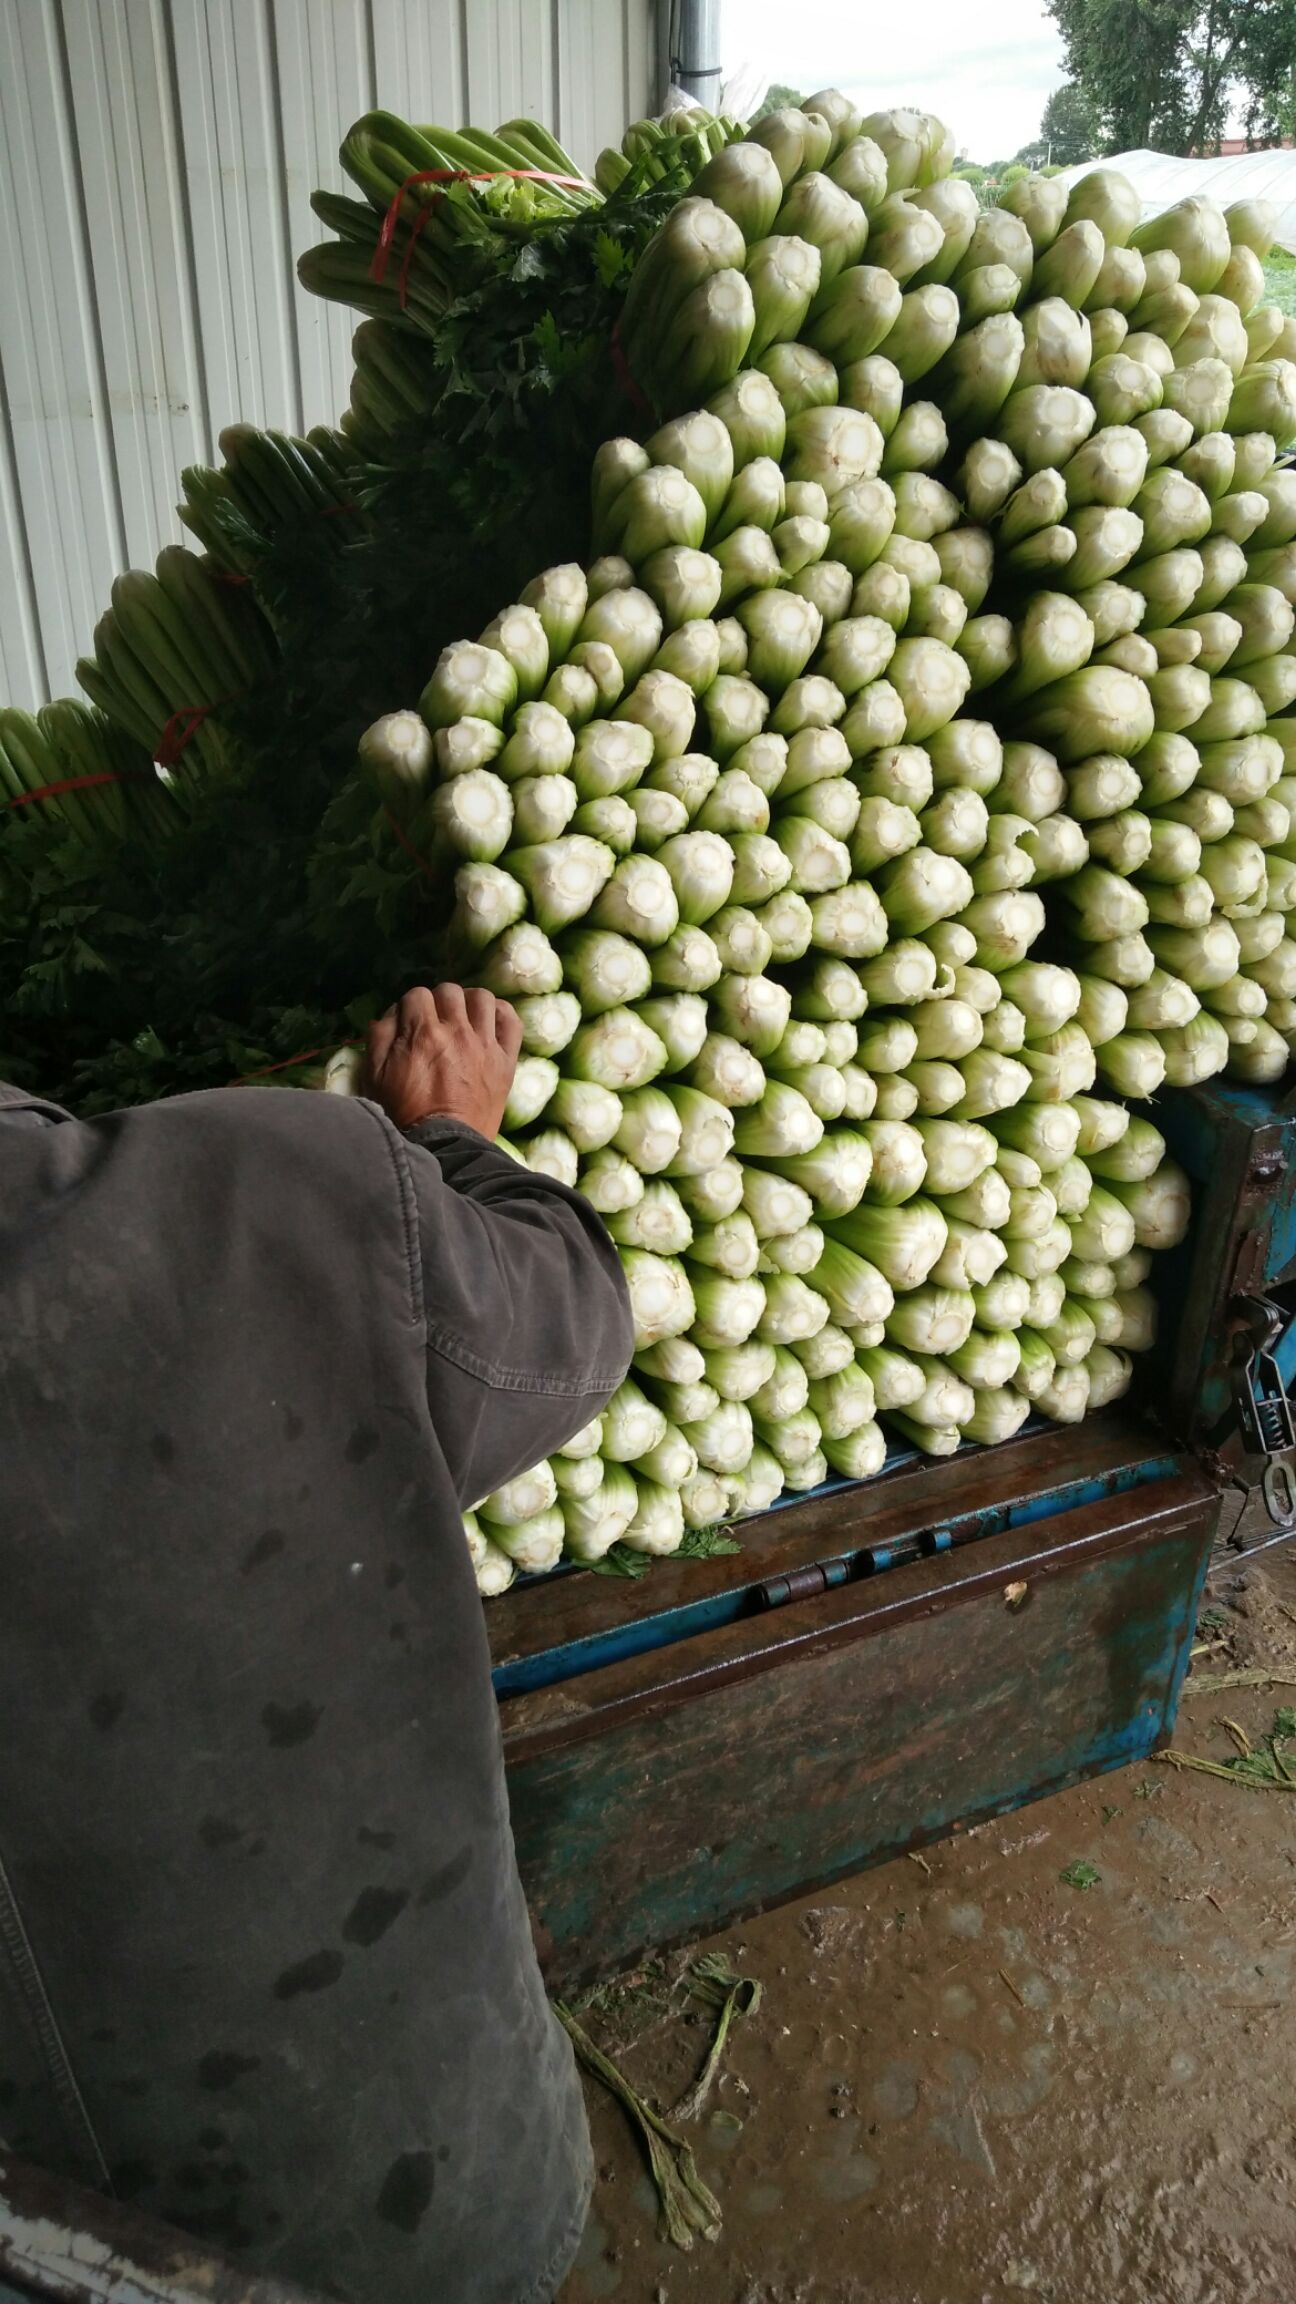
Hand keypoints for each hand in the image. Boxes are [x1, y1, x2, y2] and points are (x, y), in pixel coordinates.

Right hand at [365, 985, 521, 1137]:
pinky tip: (489, 1021)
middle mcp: (456, 1031)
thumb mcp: (375, 1077)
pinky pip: (511, 1021)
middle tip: (435, 1021)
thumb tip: (391, 1014)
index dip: (411, 1006)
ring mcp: (484, 1044)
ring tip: (463, 1017)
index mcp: (421, 1033)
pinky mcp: (505, 1060)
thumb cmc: (404, 1115)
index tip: (411, 1022)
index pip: (416, 995)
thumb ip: (380, 1039)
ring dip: (469, 1002)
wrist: (445, 1147)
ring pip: (481, 998)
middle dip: (438, 1001)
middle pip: (449, 991)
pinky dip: (501, 1014)